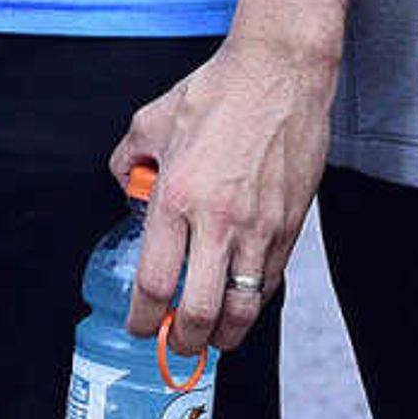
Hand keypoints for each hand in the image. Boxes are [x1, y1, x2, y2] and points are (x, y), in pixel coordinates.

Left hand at [107, 32, 334, 359]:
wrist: (280, 73)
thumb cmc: (218, 91)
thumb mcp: (152, 120)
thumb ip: (130, 160)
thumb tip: (126, 186)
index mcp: (177, 197)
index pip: (155, 282)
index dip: (142, 318)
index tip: (138, 325)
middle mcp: (218, 221)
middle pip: (198, 312)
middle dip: (183, 342)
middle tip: (175, 345)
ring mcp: (259, 227)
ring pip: (242, 308)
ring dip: (224, 335)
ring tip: (212, 337)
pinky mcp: (290, 225)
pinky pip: (270, 282)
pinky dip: (253, 302)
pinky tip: (242, 302)